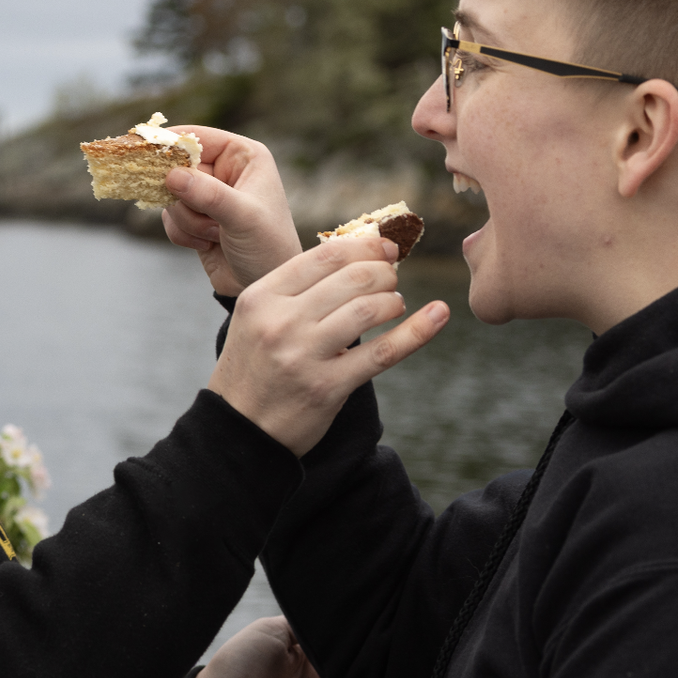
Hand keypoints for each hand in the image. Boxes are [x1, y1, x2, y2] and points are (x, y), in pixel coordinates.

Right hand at [160, 128, 301, 295]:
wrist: (263, 285)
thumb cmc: (268, 247)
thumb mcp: (243, 217)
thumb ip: (209, 194)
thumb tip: (171, 175)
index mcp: (244, 156)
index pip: (198, 137)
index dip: (170, 143)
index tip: (142, 149)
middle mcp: (225, 170)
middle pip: (177, 167)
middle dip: (186, 197)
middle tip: (202, 213)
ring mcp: (208, 195)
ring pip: (170, 196)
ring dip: (187, 219)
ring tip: (216, 233)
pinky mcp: (195, 218)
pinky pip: (170, 218)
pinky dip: (183, 233)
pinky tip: (208, 244)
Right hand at [206, 236, 449, 453]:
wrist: (238, 430)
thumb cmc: (254, 368)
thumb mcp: (257, 319)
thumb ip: (297, 289)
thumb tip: (358, 254)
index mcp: (261, 297)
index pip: (325, 256)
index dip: (365, 246)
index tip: (386, 247)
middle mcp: (281, 322)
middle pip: (353, 278)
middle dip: (384, 273)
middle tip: (391, 279)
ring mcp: (304, 355)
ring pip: (370, 308)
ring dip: (394, 300)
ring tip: (394, 305)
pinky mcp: (328, 387)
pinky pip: (384, 351)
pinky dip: (418, 330)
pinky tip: (438, 314)